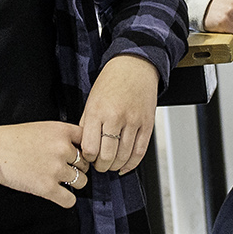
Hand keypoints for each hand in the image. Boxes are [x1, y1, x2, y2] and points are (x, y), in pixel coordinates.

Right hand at [0, 121, 85, 208]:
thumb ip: (64, 136)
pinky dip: (66, 199)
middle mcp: (62, 149)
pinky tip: (59, 194)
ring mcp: (55, 169)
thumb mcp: (44, 128)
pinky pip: (70, 200)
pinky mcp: (47, 188)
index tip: (77, 156)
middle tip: (61, 168)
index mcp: (62, 131)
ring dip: (73, 183)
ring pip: (81, 182)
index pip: (89, 142)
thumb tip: (83, 151)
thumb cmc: (15, 139)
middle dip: (76, 167)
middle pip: (85, 164)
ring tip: (58, 179)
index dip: (84, 150)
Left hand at [79, 54, 156, 172]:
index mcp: (97, 111)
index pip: (89, 148)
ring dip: (115, 166)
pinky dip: (132, 164)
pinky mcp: (147, 124)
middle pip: (107, 156)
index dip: (87, 158)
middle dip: (101, 166)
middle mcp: (115, 117)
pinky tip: (125, 166)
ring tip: (111, 165)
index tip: (88, 157)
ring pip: (124, 156)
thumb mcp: (91, 101)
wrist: (135, 67)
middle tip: (99, 165)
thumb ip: (86, 124)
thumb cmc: (111, 82)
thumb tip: (84, 147)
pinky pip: (140, 152)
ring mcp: (133, 121)